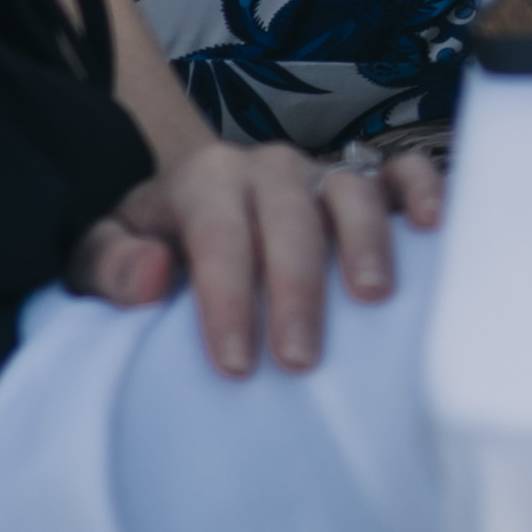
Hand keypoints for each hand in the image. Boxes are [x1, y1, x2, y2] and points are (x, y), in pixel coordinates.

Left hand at [72, 127, 448, 376]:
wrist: (188, 224)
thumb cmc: (150, 252)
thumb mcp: (99, 258)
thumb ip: (109, 265)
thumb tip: (150, 276)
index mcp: (202, 179)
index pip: (217, 232)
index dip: (225, 296)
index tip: (233, 363)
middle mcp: (268, 168)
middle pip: (289, 216)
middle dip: (294, 287)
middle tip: (298, 358)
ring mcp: (322, 174)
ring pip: (351, 191)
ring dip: (365, 241)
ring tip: (372, 299)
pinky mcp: (368, 185)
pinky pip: (404, 173)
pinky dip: (423, 191)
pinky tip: (433, 228)